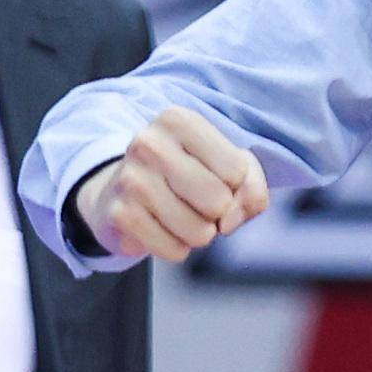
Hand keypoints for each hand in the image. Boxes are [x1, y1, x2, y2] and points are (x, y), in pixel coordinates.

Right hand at [73, 106, 270, 262]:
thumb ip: (251, 186)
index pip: (237, 170)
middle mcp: (150, 144)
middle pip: (219, 201)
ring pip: (200, 232)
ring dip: (200, 233)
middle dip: (219, 212)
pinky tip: (164, 229)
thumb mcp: (226, 163)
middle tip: (198, 200)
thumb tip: (229, 222)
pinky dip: (178, 248)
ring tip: (182, 214)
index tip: (214, 175)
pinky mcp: (120, 215)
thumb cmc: (188, 171)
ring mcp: (131, 179)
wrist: (122, 188)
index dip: (235, 184)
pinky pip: (174, 250)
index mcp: (179, 120)